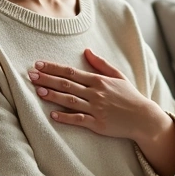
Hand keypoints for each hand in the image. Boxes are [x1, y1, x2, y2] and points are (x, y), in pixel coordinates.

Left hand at [28, 49, 167, 141]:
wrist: (143, 118)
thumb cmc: (130, 96)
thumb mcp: (118, 76)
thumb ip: (101, 64)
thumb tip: (86, 51)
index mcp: (99, 80)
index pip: (71, 72)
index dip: (53, 68)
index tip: (38, 64)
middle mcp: (95, 93)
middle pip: (67, 84)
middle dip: (47, 79)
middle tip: (30, 75)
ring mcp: (96, 109)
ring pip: (70, 100)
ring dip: (53, 96)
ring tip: (38, 91)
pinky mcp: (98, 124)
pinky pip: (79, 119)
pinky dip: (65, 117)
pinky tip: (53, 115)